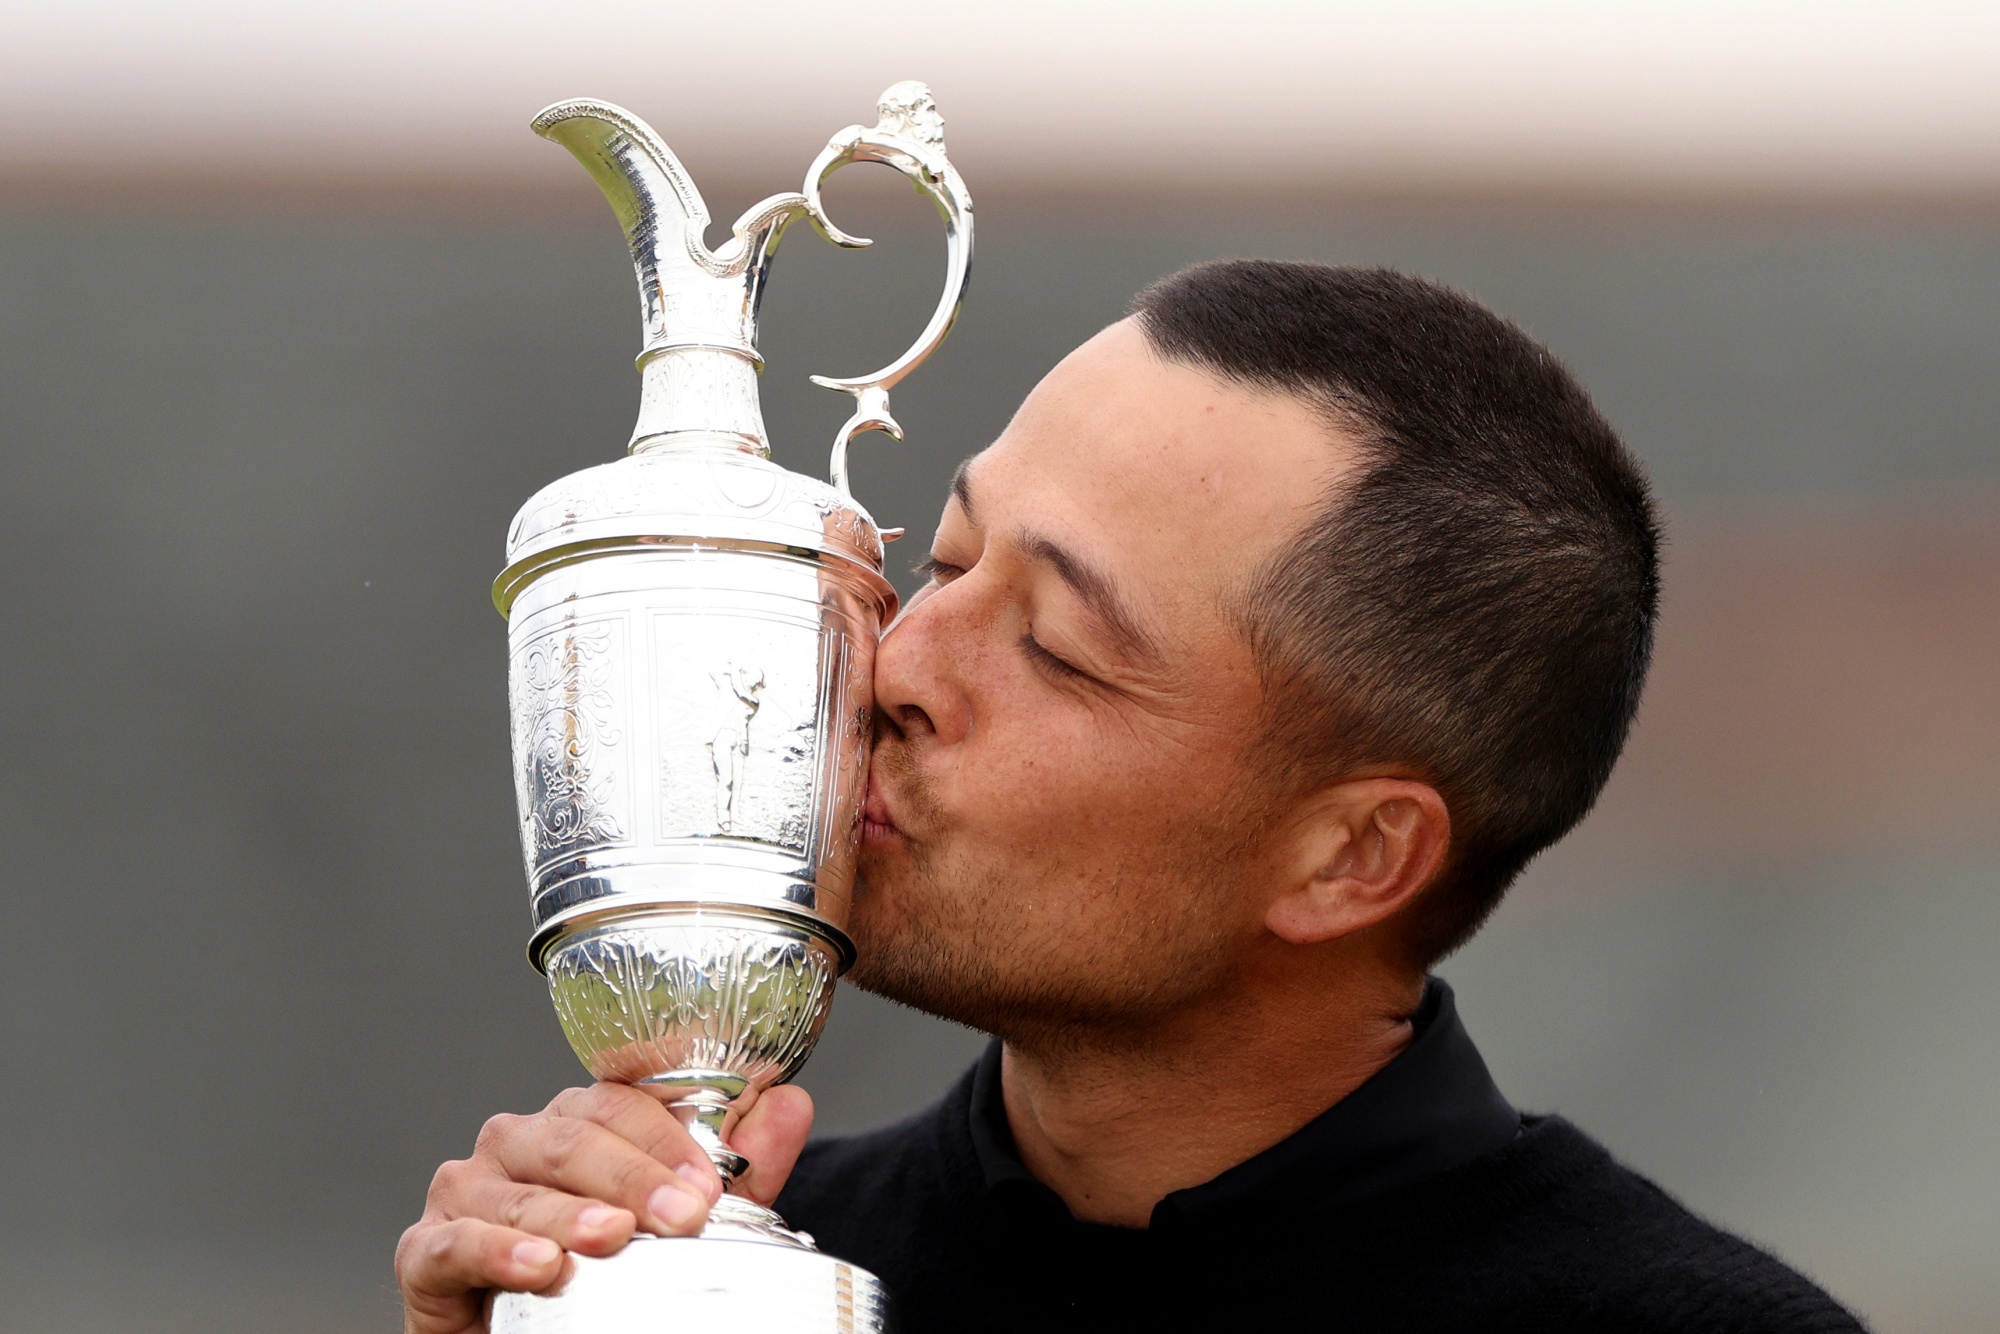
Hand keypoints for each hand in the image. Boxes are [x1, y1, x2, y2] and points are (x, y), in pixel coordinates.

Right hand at [396, 1081, 813, 1333]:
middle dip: (633, 1175)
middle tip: (681, 1214)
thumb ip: (736, 1173)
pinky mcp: (426, 1252)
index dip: (668, 1137)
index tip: (712, 1182)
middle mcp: (515, 1144)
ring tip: (613, 1238)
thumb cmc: (601, 1282)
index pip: (621, 1103)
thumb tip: (791, 1104)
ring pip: (519, 1188)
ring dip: (572, 1213)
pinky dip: (498, 1251)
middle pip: (571, 1135)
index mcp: (572, 1124)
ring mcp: (466, 1192)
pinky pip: (455, 1243)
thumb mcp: (681, 1231)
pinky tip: (542, 1267)